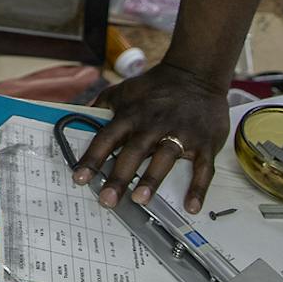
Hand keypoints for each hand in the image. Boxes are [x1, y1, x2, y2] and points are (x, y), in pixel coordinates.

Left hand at [71, 63, 228, 214]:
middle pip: (133, 152)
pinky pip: (203, 168)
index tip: (79, 178)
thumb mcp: (123, 91)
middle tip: (107, 201)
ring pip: (165, 158)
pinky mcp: (204, 142)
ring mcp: (181, 133)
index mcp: (131, 115)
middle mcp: (153, 125)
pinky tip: (191, 206)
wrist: (195, 74)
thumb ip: (101, 106)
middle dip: (119, 176)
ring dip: (152, 179)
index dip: (92, 158)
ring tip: (140, 200)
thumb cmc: (156, 87)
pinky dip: (198, 187)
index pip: (106, 138)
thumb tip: (78, 117)